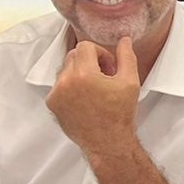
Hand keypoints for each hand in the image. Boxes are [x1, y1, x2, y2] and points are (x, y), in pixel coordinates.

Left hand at [46, 36, 140, 157]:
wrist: (107, 142)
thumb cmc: (119, 115)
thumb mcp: (130, 83)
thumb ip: (126, 57)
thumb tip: (124, 40)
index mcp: (84, 74)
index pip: (85, 46)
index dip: (100, 53)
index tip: (108, 67)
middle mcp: (66, 82)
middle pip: (74, 55)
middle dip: (89, 62)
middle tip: (103, 77)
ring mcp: (56, 93)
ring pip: (65, 69)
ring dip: (79, 73)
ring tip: (94, 90)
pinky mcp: (52, 103)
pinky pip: (59, 85)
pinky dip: (70, 87)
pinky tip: (85, 100)